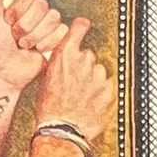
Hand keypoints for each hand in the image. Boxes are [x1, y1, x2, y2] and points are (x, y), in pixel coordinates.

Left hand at [0, 0, 66, 90]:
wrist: (1, 70)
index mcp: (19, 0)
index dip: (19, 7)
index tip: (6, 19)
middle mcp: (34, 9)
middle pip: (42, 5)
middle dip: (24, 25)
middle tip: (13, 35)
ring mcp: (46, 23)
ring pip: (53, 18)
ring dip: (34, 36)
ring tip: (22, 45)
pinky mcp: (56, 38)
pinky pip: (62, 32)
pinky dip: (46, 43)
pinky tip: (35, 50)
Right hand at [35, 18, 113, 141]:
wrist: (62, 130)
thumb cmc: (50, 108)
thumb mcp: (47, 79)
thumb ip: (61, 64)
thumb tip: (68, 59)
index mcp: (65, 55)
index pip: (79, 27)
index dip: (81, 27)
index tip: (83, 26)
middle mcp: (83, 60)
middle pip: (88, 55)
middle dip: (84, 66)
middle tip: (74, 84)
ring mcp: (98, 74)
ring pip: (98, 71)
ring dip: (92, 80)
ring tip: (80, 97)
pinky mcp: (108, 88)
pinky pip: (106, 86)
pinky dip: (100, 93)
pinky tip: (88, 103)